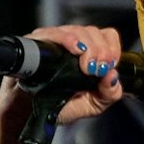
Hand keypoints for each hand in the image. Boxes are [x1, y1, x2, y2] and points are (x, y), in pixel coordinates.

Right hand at [0, 25, 125, 126]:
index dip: (112, 47)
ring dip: (88, 46)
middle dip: (101, 50)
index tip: (111, 64)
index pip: (106, 35)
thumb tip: (114, 76)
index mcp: (88, 53)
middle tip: (98, 69)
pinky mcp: (35, 42)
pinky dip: (65, 38)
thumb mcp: (92, 105)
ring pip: (75, 30)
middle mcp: (72, 44)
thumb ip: (109, 94)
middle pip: (92, 31)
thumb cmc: (59, 106)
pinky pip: (51, 32)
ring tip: (87, 66)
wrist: (29, 113)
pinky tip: (75, 49)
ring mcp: (53, 41)